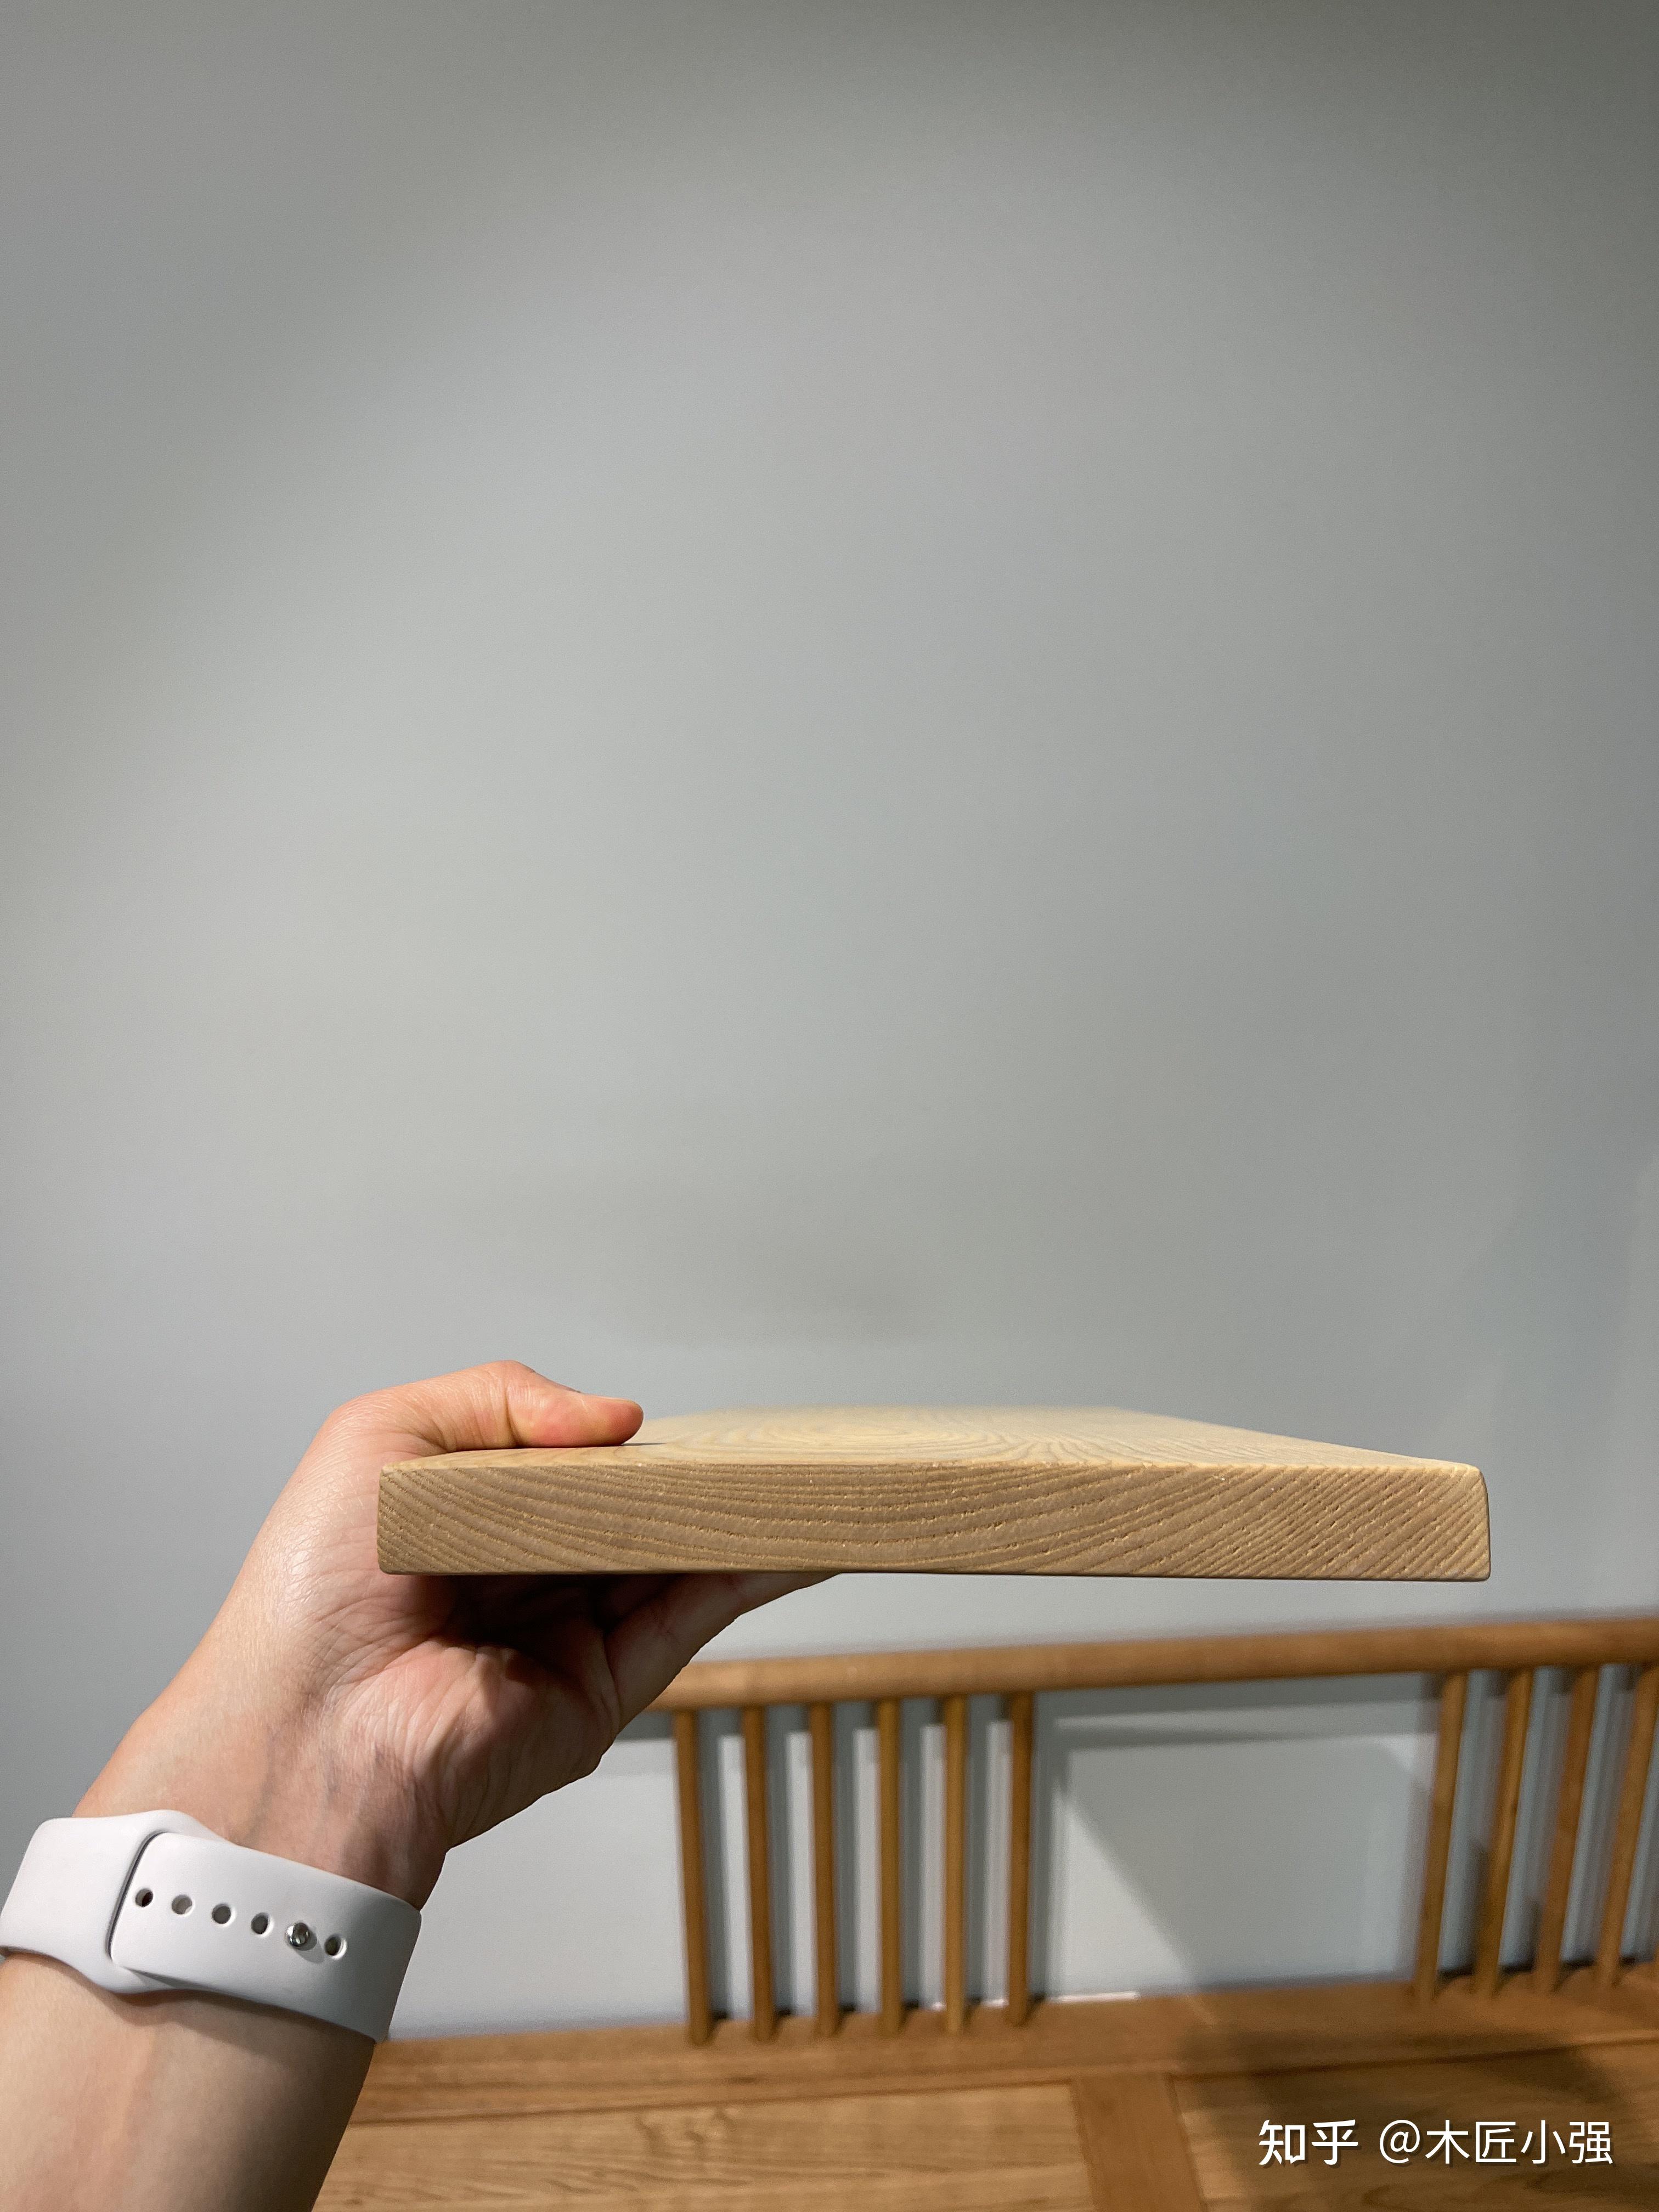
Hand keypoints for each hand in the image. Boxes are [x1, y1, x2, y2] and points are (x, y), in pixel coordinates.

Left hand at [79, 1362, 811, 1903]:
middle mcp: (521, 1581)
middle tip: (759, 1437)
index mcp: (468, 1523)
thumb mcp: (384, 1435)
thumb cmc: (312, 1588)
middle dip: (693, 1479)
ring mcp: (567, 1638)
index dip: (623, 1442)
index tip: (683, 1416)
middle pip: (630, 1515)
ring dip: (737, 1521)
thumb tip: (619, 1419)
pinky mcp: (602, 1690)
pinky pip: (687, 1620)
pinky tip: (794, 1539)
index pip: (567, 1470)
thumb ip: (502, 1398)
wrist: (309, 1725)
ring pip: (674, 1563)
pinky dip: (747, 1578)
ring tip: (801, 1476)